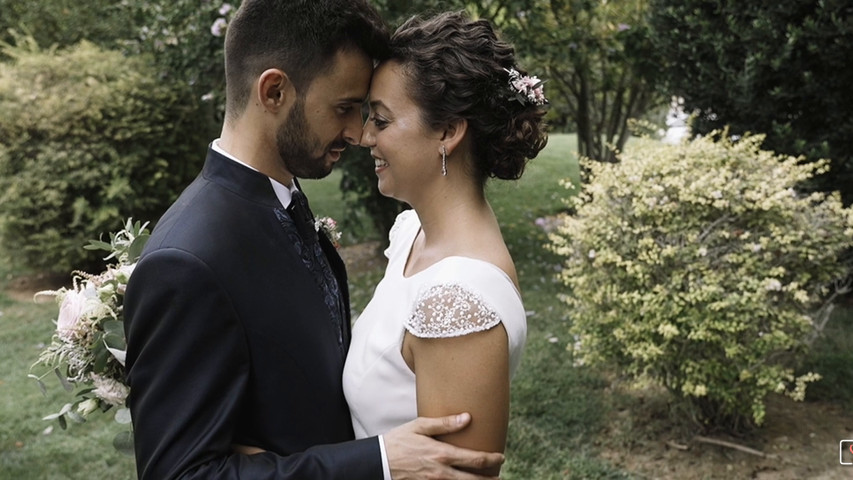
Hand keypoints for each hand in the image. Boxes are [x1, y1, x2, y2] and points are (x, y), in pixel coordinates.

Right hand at [384, 413, 504, 479]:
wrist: (378, 461)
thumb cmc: (399, 440)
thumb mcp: (420, 426)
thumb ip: (445, 423)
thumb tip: (467, 417)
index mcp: (442, 454)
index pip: (475, 459)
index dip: (491, 459)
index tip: (500, 456)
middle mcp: (441, 471)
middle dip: (489, 479)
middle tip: (500, 477)